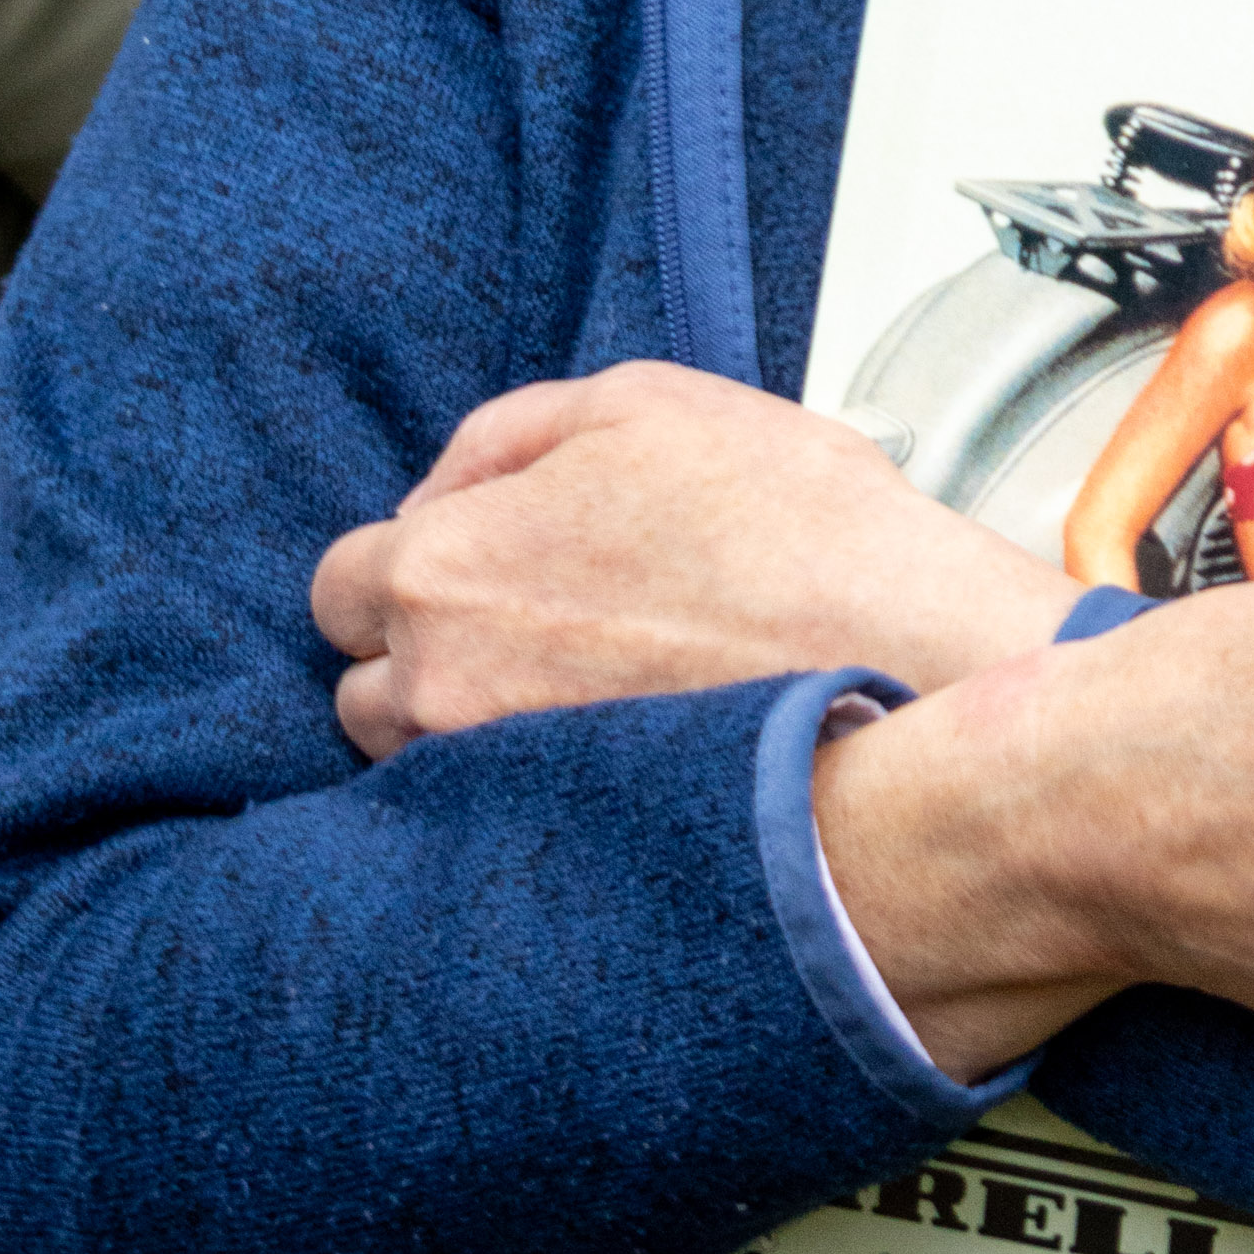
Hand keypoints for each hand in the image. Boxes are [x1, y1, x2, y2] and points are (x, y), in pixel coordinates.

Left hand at [310, 360, 1062, 758]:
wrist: (912, 665)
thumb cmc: (799, 532)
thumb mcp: (647, 401)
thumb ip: (511, 430)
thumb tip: (450, 482)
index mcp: (445, 568)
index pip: (340, 582)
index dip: (413, 559)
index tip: (476, 563)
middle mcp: (443, 691)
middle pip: (365, 686)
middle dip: (428, 651)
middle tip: (533, 625)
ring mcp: (497, 786)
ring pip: (425, 766)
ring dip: (472, 728)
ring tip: (579, 694)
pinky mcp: (557, 852)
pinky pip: (497, 825)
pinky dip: (532, 792)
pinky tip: (609, 754)